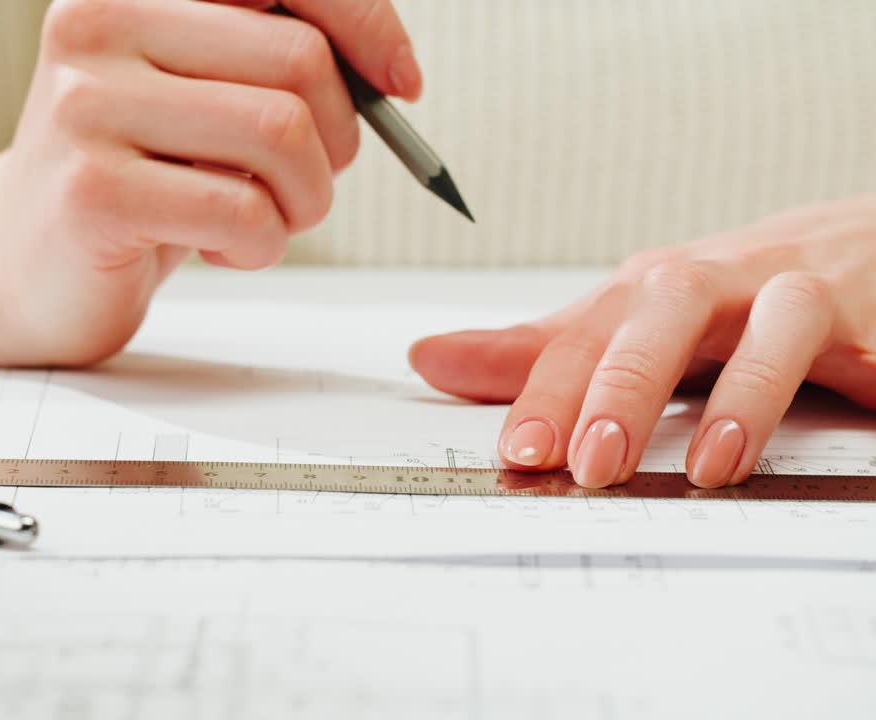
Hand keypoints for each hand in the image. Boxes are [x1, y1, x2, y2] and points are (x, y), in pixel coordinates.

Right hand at [0, 0, 420, 364]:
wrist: (7, 266)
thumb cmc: (128, 183)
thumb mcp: (195, 99)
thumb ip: (268, 64)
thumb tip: (389, 72)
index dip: (365, 21)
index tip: (401, 83)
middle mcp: (100, 23)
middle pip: (301, 61)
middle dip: (337, 141)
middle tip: (302, 184)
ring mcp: (87, 106)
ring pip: (283, 136)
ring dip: (304, 202)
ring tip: (260, 222)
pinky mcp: (93, 192)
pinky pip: (244, 213)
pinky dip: (262, 247)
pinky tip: (221, 250)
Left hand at [409, 195, 875, 487]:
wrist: (861, 246)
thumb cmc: (731, 296)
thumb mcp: (627, 324)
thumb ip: (539, 352)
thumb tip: (431, 359)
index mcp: (647, 292)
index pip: (583, 335)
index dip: (545, 389)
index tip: (517, 451)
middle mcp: (715, 283)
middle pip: (661, 313)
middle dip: (623, 387)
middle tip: (593, 463)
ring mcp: (795, 294)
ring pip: (771, 323)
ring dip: (740, 393)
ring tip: (709, 466)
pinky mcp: (868, 315)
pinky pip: (864, 344)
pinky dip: (862, 375)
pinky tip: (850, 407)